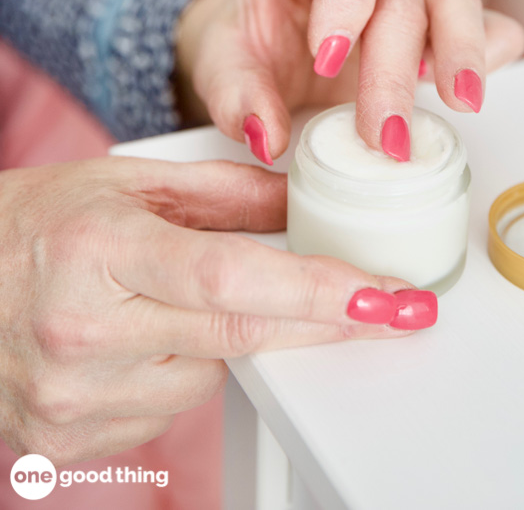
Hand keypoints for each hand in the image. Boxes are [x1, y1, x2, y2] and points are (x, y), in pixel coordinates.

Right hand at [0, 158, 421, 464]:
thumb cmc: (32, 224)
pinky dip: (181, 369)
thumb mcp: (126, 183)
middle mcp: (84, 334)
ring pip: (212, 374)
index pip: (229, 277)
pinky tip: (140, 338)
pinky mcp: (73, 441)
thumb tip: (302, 204)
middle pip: (238, 333)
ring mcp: (76, 400)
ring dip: (227, 336)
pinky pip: (171, 409)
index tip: (382, 297)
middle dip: (324, 320)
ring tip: (168, 298)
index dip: (316, 289)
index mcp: (98, 253)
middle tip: (386, 306)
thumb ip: (224, 193)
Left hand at [178, 0, 523, 162]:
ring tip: (457, 106)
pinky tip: (466, 94)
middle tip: (382, 137)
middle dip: (392, 71)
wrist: (276, 38)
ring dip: (460, 55)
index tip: (327, 59)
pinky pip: (488, 25)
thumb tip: (266, 136)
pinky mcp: (445, 21)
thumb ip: (235, 93)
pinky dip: (489, 53)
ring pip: (456, 0)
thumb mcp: (222, 59)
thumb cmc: (254, 35)